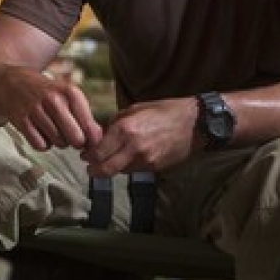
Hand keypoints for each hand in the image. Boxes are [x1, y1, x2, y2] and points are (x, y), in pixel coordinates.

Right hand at [0, 67, 102, 151]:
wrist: (14, 83)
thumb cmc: (49, 93)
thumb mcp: (70, 97)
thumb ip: (86, 118)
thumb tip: (97, 140)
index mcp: (71, 92)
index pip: (89, 126)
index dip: (91, 138)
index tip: (88, 138)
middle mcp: (54, 100)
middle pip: (76, 138)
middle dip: (76, 142)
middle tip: (72, 136)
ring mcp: (36, 110)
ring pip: (59, 143)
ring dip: (59, 142)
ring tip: (55, 129)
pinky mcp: (22, 121)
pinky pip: (40, 145)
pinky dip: (43, 144)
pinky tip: (42, 132)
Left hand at [81, 96, 198, 176]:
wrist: (194, 124)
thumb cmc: (166, 111)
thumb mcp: (137, 108)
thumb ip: (118, 122)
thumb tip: (103, 134)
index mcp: (125, 128)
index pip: (98, 151)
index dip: (88, 155)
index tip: (85, 154)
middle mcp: (132, 146)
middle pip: (105, 169)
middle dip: (94, 170)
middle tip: (90, 167)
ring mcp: (144, 159)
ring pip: (119, 171)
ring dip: (112, 168)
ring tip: (111, 160)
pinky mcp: (154, 168)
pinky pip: (134, 170)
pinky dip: (128, 166)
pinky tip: (130, 158)